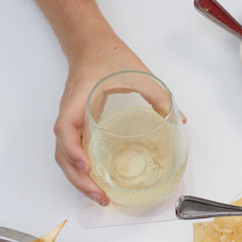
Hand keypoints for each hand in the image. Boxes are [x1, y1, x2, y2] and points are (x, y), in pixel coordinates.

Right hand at [53, 36, 151, 205]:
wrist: (90, 43)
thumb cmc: (108, 56)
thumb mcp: (138, 72)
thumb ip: (158, 95)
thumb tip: (178, 120)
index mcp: (78, 100)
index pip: (65, 129)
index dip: (73, 150)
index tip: (86, 165)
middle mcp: (69, 114)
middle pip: (62, 153)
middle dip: (78, 179)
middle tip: (100, 197)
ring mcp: (71, 121)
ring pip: (64, 156)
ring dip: (78, 180)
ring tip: (99, 197)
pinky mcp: (77, 125)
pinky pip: (72, 151)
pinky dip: (80, 170)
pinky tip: (97, 181)